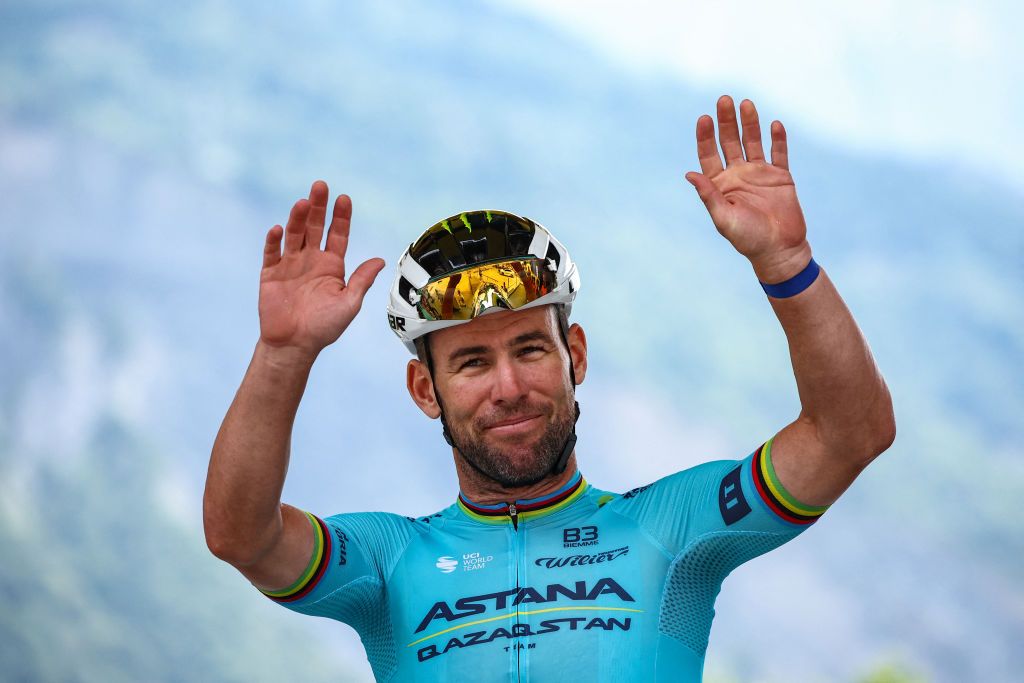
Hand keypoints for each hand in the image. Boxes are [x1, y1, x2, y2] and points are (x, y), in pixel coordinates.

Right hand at [258, 181, 384, 357]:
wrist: (294, 345)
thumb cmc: (324, 327)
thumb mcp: (349, 303)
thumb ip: (361, 280)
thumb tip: (380, 259)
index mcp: (332, 266)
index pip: (338, 235)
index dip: (341, 217)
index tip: (344, 198)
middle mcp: (311, 260)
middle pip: (315, 227)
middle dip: (318, 207)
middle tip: (320, 186)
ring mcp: (290, 265)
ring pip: (295, 235)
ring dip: (298, 219)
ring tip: (303, 203)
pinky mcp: (270, 273)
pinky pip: (272, 253)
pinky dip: (273, 241)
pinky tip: (278, 229)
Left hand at [685, 96, 810, 282]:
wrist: (779, 250)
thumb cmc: (748, 238)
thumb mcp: (723, 218)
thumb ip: (708, 196)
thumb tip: (689, 174)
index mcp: (720, 184)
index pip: (709, 154)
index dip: (705, 136)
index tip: (704, 118)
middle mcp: (738, 175)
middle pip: (730, 142)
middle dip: (727, 121)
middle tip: (724, 100)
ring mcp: (760, 174)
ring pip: (753, 142)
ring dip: (750, 123)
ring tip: (746, 103)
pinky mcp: (781, 177)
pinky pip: (779, 153)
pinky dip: (778, 139)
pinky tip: (775, 124)